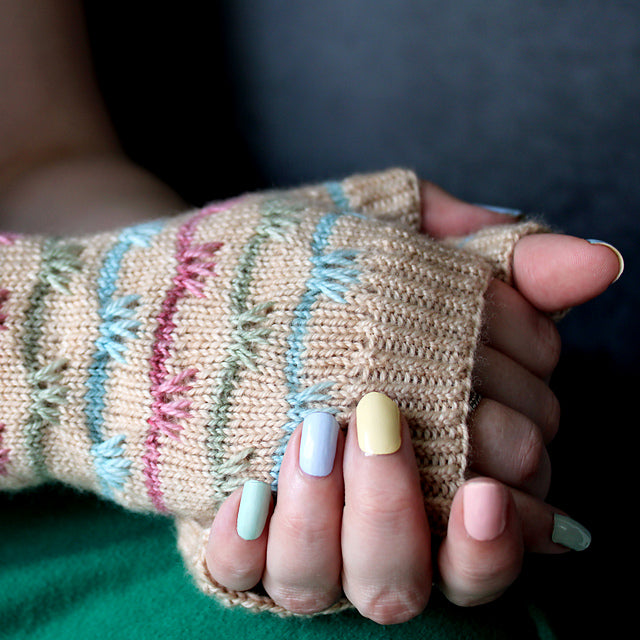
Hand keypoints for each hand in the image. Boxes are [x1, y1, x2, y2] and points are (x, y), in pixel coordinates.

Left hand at [204, 183, 621, 621]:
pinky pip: (244, 573)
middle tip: (381, 424)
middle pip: (428, 570)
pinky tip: (246, 495)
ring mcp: (312, 528)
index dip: (507, 525)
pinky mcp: (241, 532)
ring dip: (340, 524)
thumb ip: (504, 266)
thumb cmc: (334, 275)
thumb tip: (598, 263)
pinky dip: (249, 546)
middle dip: (412, 513)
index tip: (493, 490)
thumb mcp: (414, 250)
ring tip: (317, 438)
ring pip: (343, 584)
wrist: (222, 285)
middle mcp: (385, 511)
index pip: (500, 523)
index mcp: (445, 464)